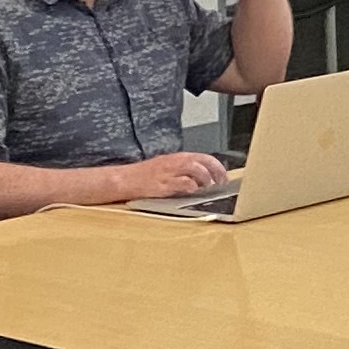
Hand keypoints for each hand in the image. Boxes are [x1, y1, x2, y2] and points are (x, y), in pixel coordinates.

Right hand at [113, 152, 228, 201]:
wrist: (125, 179)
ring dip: (205, 178)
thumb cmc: (145, 175)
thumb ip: (184, 170)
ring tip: (207, 187)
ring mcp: (169, 173)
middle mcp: (174, 162)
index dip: (217, 166)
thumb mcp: (167, 167)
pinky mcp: (162, 184)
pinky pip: (181, 183)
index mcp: (177, 158)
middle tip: (221, 182)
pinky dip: (190, 186)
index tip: (224, 176)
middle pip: (202, 162)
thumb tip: (203, 178)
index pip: (203, 157)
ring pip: (194, 169)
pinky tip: (193, 190)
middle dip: (215, 171)